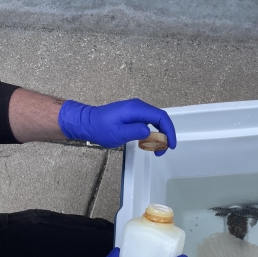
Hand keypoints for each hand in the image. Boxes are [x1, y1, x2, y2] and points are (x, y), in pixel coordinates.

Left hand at [58, 98, 175, 155]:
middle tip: (163, 150)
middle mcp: (138, 106)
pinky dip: (152, 132)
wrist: (87, 123)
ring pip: (155, 121)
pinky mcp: (132, 114)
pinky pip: (148, 122)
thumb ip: (135, 131)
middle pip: (160, 118)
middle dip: (165, 134)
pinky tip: (148, 142)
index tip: (170, 144)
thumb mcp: (118, 133)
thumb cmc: (100, 128)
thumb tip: (149, 132)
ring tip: (156, 149)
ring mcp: (135, 109)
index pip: (160, 117)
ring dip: (159, 134)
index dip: (169, 131)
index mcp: (136, 109)